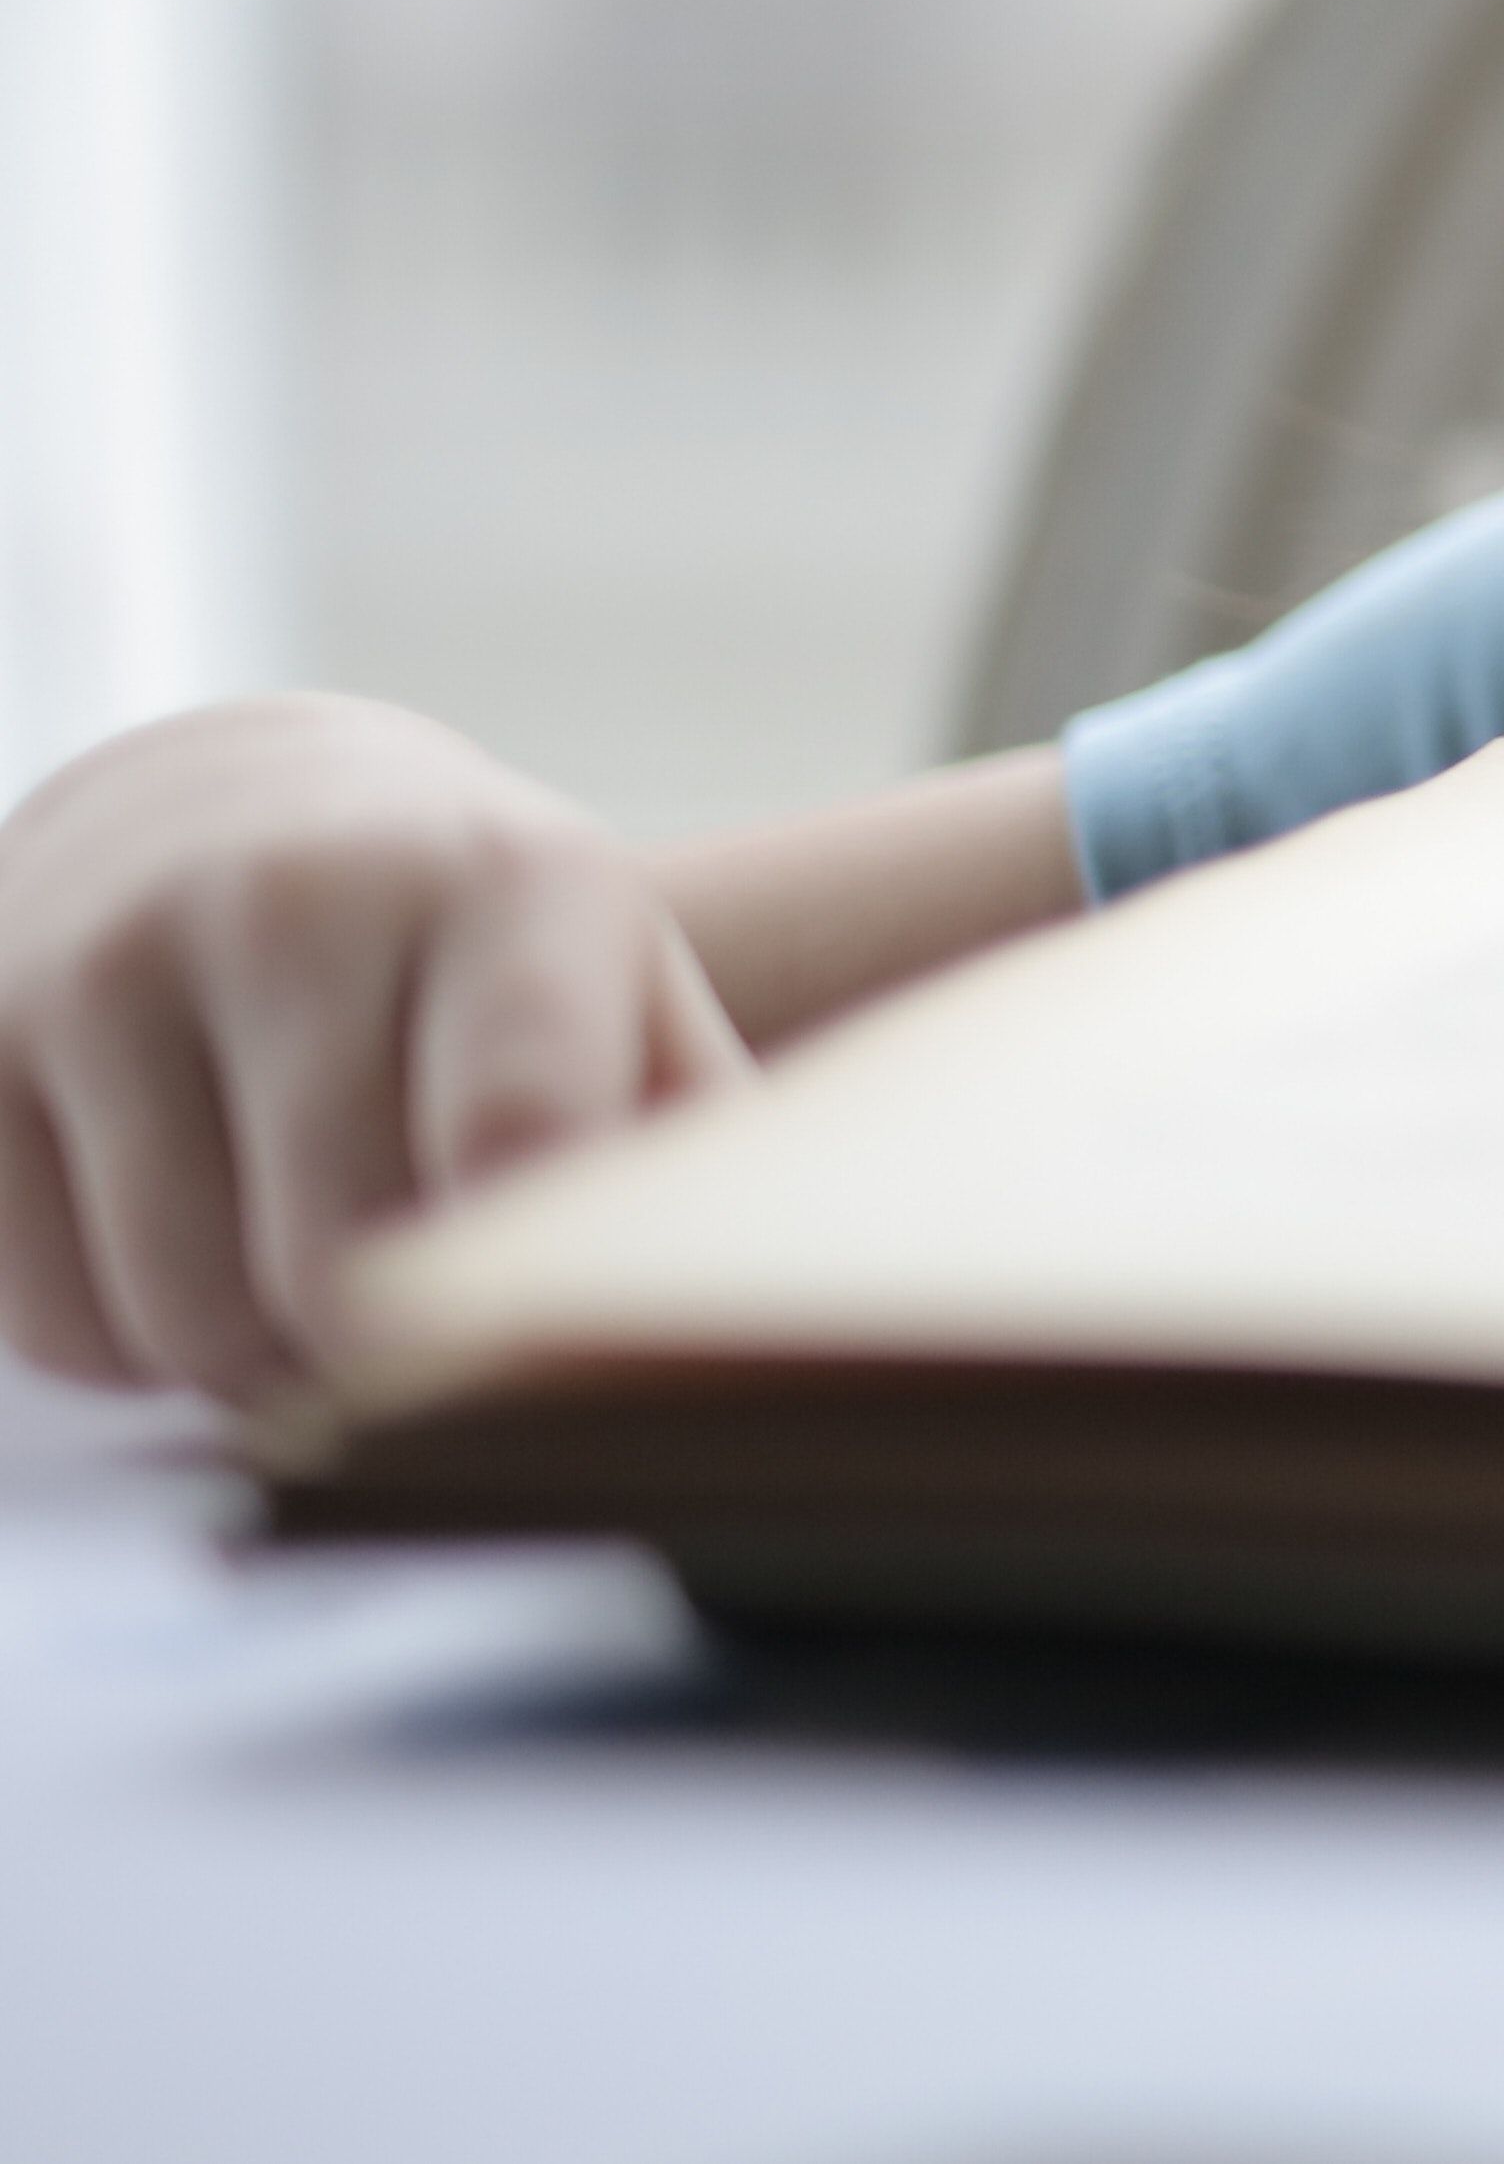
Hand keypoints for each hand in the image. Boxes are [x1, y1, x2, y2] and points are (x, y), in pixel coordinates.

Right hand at [0, 696, 741, 1398]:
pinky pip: (48, 1326)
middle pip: (338, 1271)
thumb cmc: (478, 953)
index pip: (516, 1132)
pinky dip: (127, 1350)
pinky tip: (183, 1247)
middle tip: (416, 1338)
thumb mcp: (620, 990)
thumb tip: (753, 1301)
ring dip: (253, 1370)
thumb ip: (693, 1140)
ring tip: (308, 1291)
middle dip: (384, 1357)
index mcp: (509, 885)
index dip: (514, 1288)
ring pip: (183, 1323)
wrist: (228, 813)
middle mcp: (301, 898)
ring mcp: (114, 961)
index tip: (525, 1349)